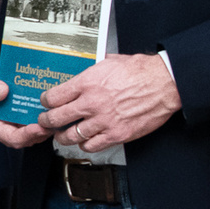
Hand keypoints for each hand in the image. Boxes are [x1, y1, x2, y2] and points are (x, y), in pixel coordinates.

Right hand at [0, 74, 53, 147]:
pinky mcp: (31, 123)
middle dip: (44, 131)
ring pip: (39, 132)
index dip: (27, 135)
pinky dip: (50, 118)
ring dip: (50, 125)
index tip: (38, 127)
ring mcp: (22, 129)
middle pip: (30, 138)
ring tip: (59, 114)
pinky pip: (42, 124)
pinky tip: (58, 108)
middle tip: (55, 122)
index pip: (13, 138)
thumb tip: (3, 91)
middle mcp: (10, 132)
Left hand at [38, 53, 181, 152]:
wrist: (164, 83)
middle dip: (46, 121)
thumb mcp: (109, 62)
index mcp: (87, 83)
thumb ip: (91, 69)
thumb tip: (80, 71)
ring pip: (70, 136)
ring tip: (62, 134)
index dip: (45, 101)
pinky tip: (84, 140)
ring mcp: (104, 121)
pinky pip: (91, 146)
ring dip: (63, 136)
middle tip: (46, 121)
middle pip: (56, 118)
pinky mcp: (117, 134)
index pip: (53, 97)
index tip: (45, 102)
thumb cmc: (140, 71)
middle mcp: (92, 103)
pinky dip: (84, 145)